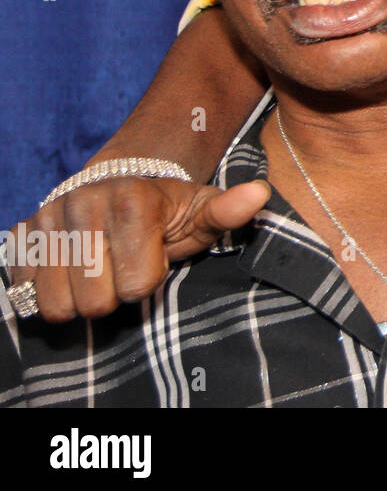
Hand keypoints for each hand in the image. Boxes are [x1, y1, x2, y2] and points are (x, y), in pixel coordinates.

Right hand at [5, 177, 269, 321]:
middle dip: (114, 294)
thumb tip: (259, 195)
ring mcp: (49, 216)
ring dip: (81, 298)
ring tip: (100, 271)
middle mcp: (85, 202)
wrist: (123, 187)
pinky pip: (26, 290)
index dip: (149, 281)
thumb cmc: (170, 212)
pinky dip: (48, 291)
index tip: (155, 260)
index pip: (138, 286)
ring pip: (58, 303)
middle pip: (96, 301)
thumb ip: (229, 209)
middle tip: (123, 269)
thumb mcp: (203, 211)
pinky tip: (70, 271)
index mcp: (133, 199)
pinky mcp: (24, 232)